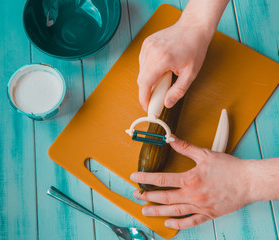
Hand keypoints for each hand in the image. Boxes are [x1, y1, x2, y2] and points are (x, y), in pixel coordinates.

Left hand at [130, 136, 254, 228]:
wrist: (249, 182)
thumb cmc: (229, 168)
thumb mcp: (205, 154)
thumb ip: (185, 148)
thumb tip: (171, 139)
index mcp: (189, 180)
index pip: (161, 179)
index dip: (145, 178)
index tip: (135, 178)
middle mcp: (192, 195)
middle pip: (164, 197)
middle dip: (147, 196)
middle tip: (136, 195)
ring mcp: (199, 207)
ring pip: (173, 211)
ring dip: (157, 212)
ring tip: (145, 211)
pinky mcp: (208, 214)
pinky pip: (191, 222)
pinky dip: (179, 224)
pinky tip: (169, 224)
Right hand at [137, 20, 211, 110]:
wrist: (193, 27)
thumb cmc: (194, 47)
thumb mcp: (190, 73)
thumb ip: (178, 91)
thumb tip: (167, 103)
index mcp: (162, 59)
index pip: (145, 83)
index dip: (144, 98)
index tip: (146, 106)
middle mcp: (152, 51)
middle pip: (141, 79)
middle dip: (147, 91)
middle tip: (157, 96)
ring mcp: (147, 46)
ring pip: (141, 71)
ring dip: (149, 79)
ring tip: (164, 77)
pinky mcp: (146, 44)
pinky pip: (143, 63)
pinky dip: (149, 70)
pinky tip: (160, 68)